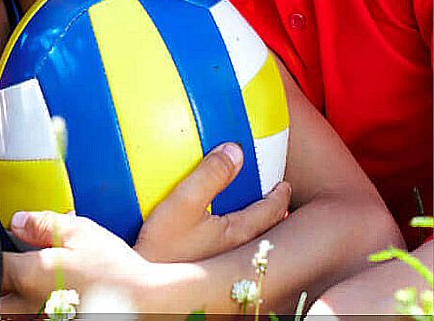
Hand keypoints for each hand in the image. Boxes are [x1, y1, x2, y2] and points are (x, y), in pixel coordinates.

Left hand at [0, 211, 150, 313]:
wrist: (146, 301)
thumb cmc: (115, 268)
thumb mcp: (79, 232)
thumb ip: (42, 224)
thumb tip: (16, 221)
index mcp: (31, 274)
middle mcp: (32, 302)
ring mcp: (45, 319)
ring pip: (8, 314)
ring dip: (0, 301)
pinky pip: (30, 319)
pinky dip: (22, 311)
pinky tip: (30, 300)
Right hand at [134, 143, 291, 262]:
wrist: (149, 284)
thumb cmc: (165, 246)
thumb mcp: (184, 202)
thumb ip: (209, 174)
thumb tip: (235, 149)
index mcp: (239, 232)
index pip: (272, 211)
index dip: (280, 195)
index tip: (284, 183)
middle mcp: (237, 249)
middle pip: (267, 227)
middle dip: (273, 210)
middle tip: (273, 194)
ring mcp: (224, 260)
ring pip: (252, 238)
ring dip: (256, 222)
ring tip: (249, 208)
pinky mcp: (210, 266)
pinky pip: (233, 244)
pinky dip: (236, 231)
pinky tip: (217, 228)